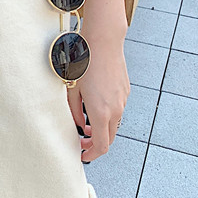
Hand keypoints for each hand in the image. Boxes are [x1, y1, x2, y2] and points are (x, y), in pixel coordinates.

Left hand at [67, 0, 130, 161]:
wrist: (104, 42)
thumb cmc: (84, 63)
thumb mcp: (73, 89)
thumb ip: (75, 111)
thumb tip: (81, 126)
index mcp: (101, 112)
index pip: (101, 146)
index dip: (92, 154)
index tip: (82, 155)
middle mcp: (116, 109)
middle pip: (110, 138)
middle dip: (96, 144)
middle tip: (82, 143)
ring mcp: (123, 100)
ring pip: (114, 124)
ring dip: (102, 130)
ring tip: (87, 126)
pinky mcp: (125, 91)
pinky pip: (117, 110)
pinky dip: (107, 116)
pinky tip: (95, 107)